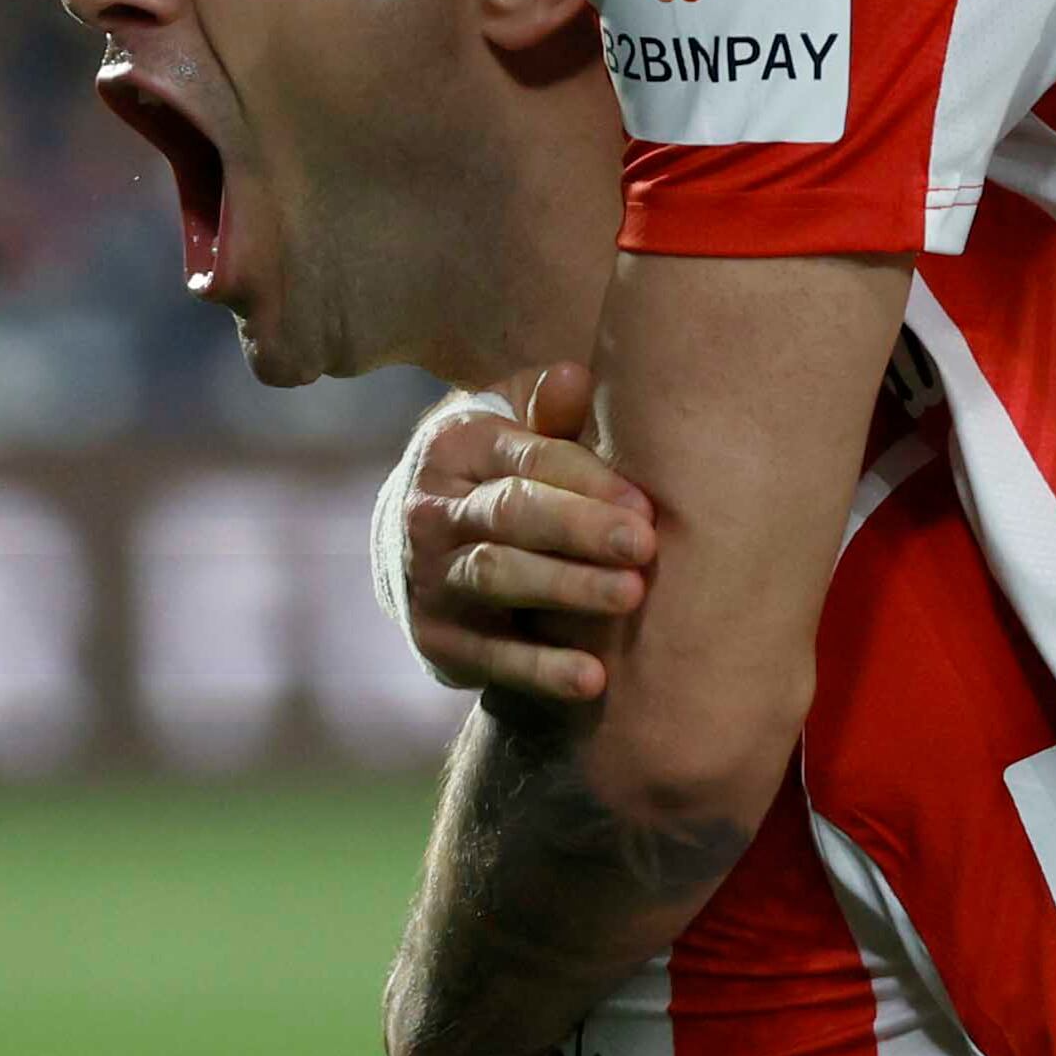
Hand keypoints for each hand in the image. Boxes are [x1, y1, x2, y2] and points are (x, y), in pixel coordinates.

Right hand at [390, 363, 652, 704]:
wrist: (412, 546)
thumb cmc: (496, 473)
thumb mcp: (511, 425)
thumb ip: (547, 406)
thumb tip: (577, 377)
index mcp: (458, 446)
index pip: (528, 458)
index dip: (588, 481)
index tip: (644, 505)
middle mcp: (434, 509)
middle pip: (511, 514)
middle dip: (579, 530)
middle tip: (642, 547)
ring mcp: (430, 576)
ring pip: (498, 577)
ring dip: (566, 588)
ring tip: (628, 598)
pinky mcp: (436, 637)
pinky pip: (491, 654)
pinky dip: (541, 669)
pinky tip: (592, 679)